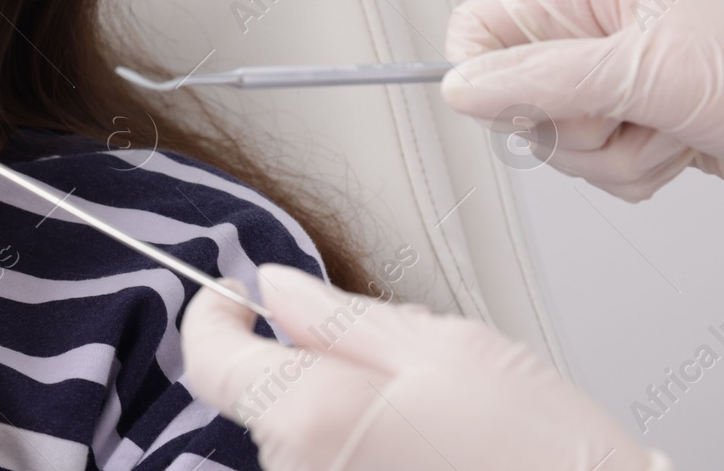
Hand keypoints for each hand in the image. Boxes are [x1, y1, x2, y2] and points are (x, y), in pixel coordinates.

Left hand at [180, 264, 672, 470]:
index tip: (235, 293)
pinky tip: (418, 440)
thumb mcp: (439, 345)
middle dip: (296, 355)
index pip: (208, 359)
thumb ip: (338, 315)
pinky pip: (325, 464)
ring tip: (418, 405)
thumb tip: (275, 289)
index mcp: (307, 413)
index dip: (213, 315)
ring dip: (330, 403)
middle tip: (375, 347)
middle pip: (256, 393)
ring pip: (294, 431)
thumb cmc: (534, 447)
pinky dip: (353, 441)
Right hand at [440, 0, 723, 200]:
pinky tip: (676, 148)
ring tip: (666, 129)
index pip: (479, 28)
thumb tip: (462, 86)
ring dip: (612, 156)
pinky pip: (593, 170)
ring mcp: (610, 84)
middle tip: (624, 112)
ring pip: (553, 143)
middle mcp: (589, 36)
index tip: (524, 102)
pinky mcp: (632, 127)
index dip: (487, 74)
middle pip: (511, 98)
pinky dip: (635, 174)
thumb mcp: (646, 71)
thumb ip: (547, 78)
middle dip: (570, 128)